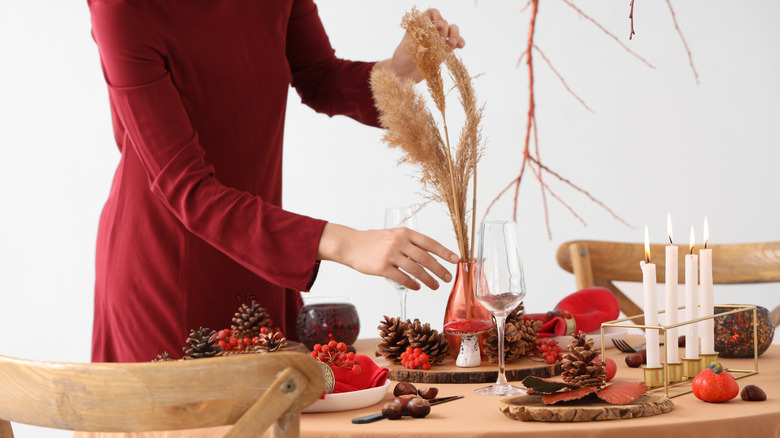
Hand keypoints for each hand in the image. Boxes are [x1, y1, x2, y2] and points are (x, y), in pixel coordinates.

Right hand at [317, 223, 458, 289]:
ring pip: (416, 270)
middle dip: (439, 269)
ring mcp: (391, 255)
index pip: (429, 243)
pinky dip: (412, 284)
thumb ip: (409, 242)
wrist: (350, 244)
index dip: (444, 252)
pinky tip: (417, 287)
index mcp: (404, 233)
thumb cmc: (372, 241)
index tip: (455, 260)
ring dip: (428, 279)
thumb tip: (428, 255)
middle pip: (425, 258)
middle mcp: (399, 243)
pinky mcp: (382, 268)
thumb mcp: (393, 235)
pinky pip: (402, 278)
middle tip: (448, 278)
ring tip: (435, 286)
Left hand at [374, 8, 465, 82]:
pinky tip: (460, 46)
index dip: (437, 17)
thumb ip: (417, 41)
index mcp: (420, 24)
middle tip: (440, 42)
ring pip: (453, 30)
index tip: (438, 26)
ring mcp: (439, 39)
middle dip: (445, 31)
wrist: (405, 74)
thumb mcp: (406, 48)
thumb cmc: (402, 59)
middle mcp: (431, 30)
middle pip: (444, 22)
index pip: (432, 13)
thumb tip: (430, 37)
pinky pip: (457, 42)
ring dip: (454, 35)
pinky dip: (460, 42)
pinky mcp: (445, 49)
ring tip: (451, 45)